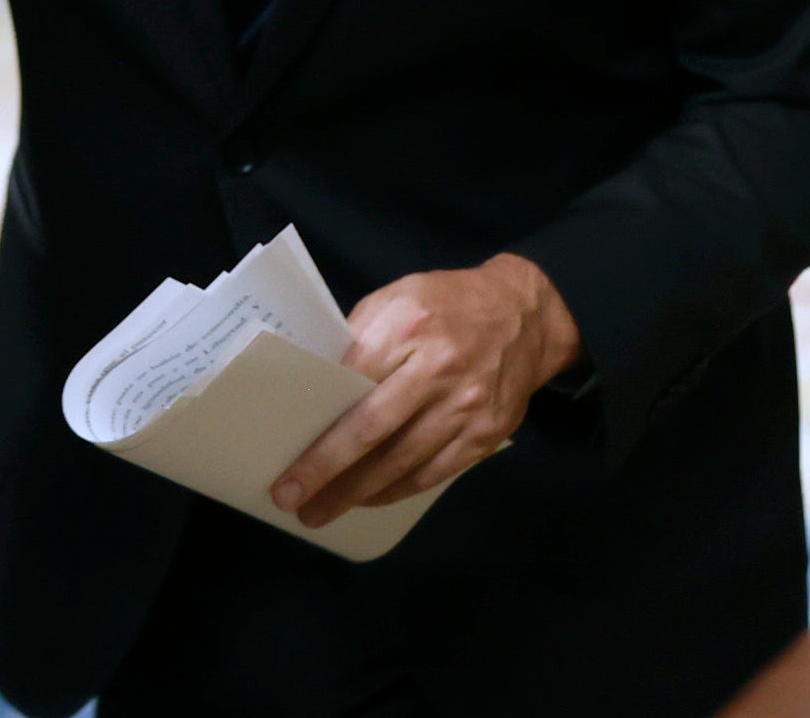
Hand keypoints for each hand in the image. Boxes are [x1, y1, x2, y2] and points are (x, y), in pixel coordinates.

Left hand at [268, 254, 578, 527]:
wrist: (524, 316)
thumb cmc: (446, 304)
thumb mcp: (396, 298)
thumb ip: (359, 338)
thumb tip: (316, 387)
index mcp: (407, 327)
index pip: (348, 384)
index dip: (316, 427)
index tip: (285, 456)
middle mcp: (438, 368)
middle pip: (372, 430)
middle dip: (327, 471)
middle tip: (291, 500)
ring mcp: (466, 405)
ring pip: (402, 460)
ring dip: (357, 492)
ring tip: (321, 510)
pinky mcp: (486, 433)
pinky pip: (433, 472)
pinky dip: (396, 490)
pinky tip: (369, 499)